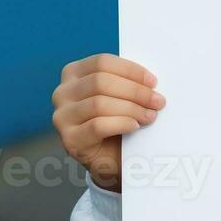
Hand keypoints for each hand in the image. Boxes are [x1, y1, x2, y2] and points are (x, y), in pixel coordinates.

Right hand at [52, 53, 164, 191]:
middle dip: (135, 91)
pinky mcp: (69, 140)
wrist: (111, 158)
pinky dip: (121, 123)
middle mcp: (62, 93)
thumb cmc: (117, 120)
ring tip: (150, 115)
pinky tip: (134, 126)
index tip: (153, 82)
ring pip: (99, 104)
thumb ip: (127, 82)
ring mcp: (62, 117)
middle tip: (158, 101)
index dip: (130, 70)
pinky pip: (97, 126)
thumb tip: (150, 80)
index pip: (102, 62)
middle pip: (100, 82)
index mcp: (73, 73)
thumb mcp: (120, 95)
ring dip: (131, 109)